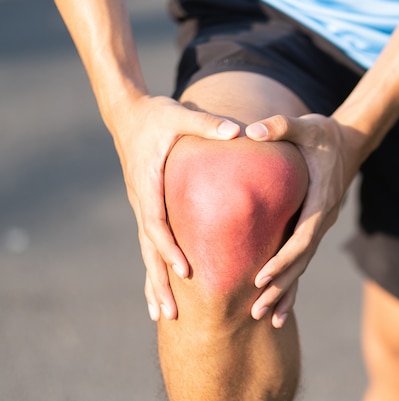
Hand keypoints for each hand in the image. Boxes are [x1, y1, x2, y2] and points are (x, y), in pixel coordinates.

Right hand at [108, 95, 239, 320]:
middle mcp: (142, 201)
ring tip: (162, 315)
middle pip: (148, 250)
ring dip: (154, 284)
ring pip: (147, 253)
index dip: (170, 248)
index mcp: (148, 184)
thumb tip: (238, 131)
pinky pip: (151, 244)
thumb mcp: (180, 115)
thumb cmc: (157, 115)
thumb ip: (208, 124)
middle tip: (169, 314)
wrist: (129, 114)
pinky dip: (155, 268)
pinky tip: (161, 289)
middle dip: (159, 282)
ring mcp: (142, 207)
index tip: (185, 271)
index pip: (157, 224)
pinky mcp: (148, 208)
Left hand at [245, 113, 363, 327]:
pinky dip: (293, 281)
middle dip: (281, 287)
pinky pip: (303, 259)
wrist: (350, 142)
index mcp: (321, 201)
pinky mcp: (315, 227)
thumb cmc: (323, 133)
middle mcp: (323, 219)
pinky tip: (282, 303)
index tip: (260, 278)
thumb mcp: (305, 125)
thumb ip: (280, 126)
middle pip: (302, 262)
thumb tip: (250, 132)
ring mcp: (321, 226)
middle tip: (257, 312)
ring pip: (303, 266)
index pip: (301, 238)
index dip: (283, 260)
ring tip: (268, 319)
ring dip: (287, 292)